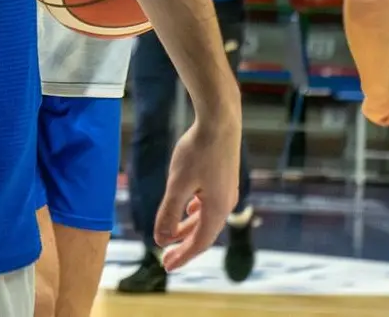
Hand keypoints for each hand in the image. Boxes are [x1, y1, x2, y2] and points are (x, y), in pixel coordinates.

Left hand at [154, 111, 241, 271]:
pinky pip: (210, 205)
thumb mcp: (177, 183)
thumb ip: (168, 213)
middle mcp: (226, 203)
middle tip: (166, 257)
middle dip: (184, 245)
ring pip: (206, 218)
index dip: (182, 255)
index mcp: (217, 209)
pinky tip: (189, 209)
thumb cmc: (198, 151)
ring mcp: (227, 190)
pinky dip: (196, 212)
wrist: (220, 121)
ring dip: (189, 228)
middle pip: (204, 233)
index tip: (167, 266)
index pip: (199, 242)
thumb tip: (160, 239)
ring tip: (172, 236)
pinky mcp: (224, 178)